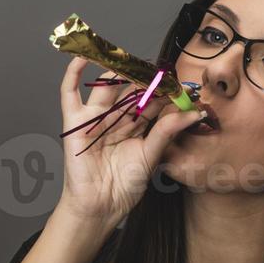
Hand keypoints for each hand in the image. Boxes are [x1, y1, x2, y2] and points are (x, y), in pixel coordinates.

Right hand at [55, 56, 205, 228]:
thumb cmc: (125, 185)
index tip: (181, 82)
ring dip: (115, 71)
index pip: (151, 101)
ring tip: (129, 59)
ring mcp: (95, 119)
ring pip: (106, 88)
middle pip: (129, 91)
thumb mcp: (151, 155)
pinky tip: (83, 57)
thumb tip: (193, 112)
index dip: (165, 90)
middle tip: (157, 69)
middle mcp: (116, 119)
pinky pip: (70, 94)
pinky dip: (73, 75)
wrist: (101, 205)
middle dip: (143, 79)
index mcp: (136, 126)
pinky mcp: (75, 123)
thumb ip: (167, 130)